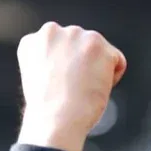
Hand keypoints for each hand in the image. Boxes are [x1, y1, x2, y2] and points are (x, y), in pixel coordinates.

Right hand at [16, 22, 126, 150]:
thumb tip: (76, 63)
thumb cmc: (49, 111)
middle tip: (73, 89)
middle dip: (83, 66)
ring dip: (97, 70)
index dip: (65, 73)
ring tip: (82, 88)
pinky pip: (117, 60)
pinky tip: (95, 87)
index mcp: (33, 41)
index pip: (61, 51)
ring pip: (99, 52)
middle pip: (81, 47)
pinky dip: (113, 77)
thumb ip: (54, 63)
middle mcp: (51, 30)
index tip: (60, 88)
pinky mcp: (96, 43)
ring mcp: (75, 34)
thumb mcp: (42, 79)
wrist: (55, 119)